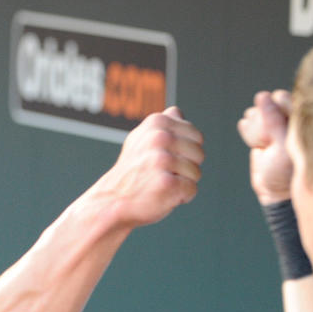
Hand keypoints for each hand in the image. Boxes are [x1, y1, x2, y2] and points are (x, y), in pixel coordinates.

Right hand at [96, 106, 204, 226]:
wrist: (113, 200)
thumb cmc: (133, 172)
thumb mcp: (141, 140)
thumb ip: (162, 125)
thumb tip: (177, 111)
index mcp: (157, 122)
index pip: (197, 137)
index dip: (185, 152)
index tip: (164, 159)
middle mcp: (159, 137)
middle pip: (199, 154)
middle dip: (186, 168)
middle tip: (161, 174)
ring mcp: (162, 160)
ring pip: (196, 173)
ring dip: (182, 184)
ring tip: (159, 184)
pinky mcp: (166, 183)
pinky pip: (191, 190)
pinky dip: (181, 198)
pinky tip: (162, 195)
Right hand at [237, 90, 293, 204]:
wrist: (274, 190)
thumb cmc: (286, 171)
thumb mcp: (282, 147)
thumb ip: (273, 120)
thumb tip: (261, 95)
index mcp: (306, 118)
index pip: (284, 99)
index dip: (275, 114)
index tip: (277, 134)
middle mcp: (291, 115)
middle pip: (267, 103)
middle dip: (264, 122)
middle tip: (271, 142)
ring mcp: (276, 120)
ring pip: (256, 112)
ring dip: (256, 130)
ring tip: (266, 146)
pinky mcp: (262, 127)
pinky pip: (248, 121)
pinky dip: (250, 133)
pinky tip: (259, 145)